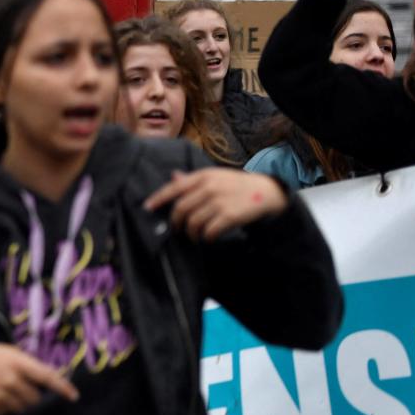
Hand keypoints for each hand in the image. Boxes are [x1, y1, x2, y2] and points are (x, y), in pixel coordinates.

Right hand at [0, 342, 78, 414]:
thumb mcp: (12, 353)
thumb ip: (30, 365)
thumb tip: (51, 379)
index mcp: (18, 364)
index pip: (46, 377)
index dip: (62, 387)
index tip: (74, 396)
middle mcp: (11, 380)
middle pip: (35, 399)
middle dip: (31, 394)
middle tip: (19, 386)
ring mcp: (1, 395)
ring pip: (22, 408)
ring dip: (18, 402)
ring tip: (5, 390)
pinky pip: (7, 413)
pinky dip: (4, 407)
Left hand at [144, 168, 286, 240]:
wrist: (266, 191)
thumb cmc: (235, 184)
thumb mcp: (214, 176)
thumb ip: (193, 179)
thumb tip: (173, 176)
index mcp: (203, 176)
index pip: (174, 188)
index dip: (158, 198)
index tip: (147, 208)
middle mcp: (208, 187)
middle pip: (181, 209)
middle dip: (175, 222)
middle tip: (177, 230)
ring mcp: (219, 201)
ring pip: (193, 222)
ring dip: (191, 233)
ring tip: (195, 235)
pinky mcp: (229, 215)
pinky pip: (209, 231)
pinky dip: (206, 237)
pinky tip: (208, 238)